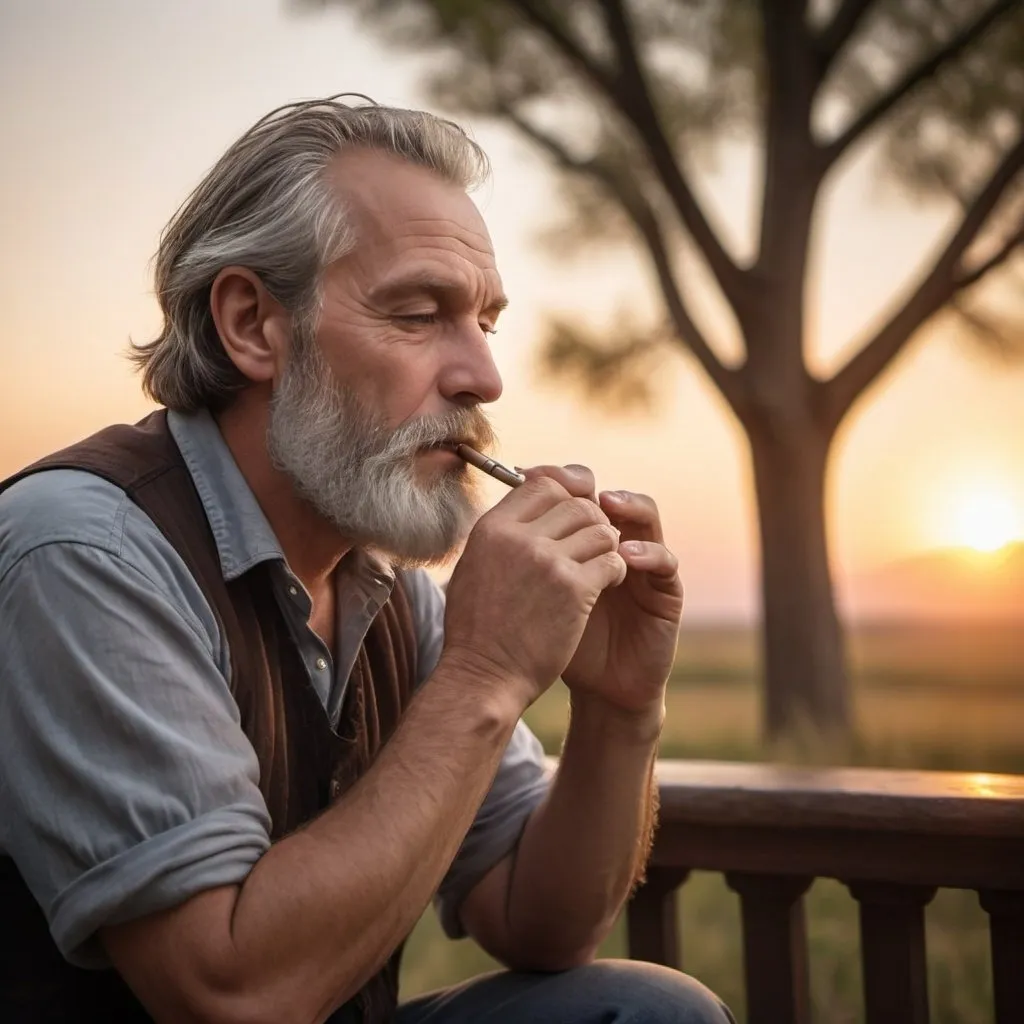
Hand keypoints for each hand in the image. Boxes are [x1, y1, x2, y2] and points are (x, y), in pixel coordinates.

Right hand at [442, 468, 626, 708]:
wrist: (484, 677)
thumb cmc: (477, 629)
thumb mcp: (474, 567)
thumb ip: (500, 535)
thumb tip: (522, 506)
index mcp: (492, 528)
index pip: (541, 484)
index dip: (564, 494)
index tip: (571, 515)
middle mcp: (519, 538)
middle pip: (575, 503)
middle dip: (591, 520)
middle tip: (591, 543)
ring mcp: (548, 562)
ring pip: (600, 528)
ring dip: (606, 544)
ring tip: (601, 563)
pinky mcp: (574, 589)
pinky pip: (612, 560)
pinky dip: (616, 569)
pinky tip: (607, 583)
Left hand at [522, 467, 682, 719]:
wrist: (595, 689)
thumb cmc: (554, 641)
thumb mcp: (531, 595)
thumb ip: (520, 561)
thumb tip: (488, 523)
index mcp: (583, 540)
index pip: (576, 492)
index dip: (557, 479)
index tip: (528, 474)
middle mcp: (617, 543)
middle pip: (610, 495)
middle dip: (588, 487)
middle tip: (570, 486)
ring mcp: (644, 564)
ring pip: (646, 516)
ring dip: (627, 505)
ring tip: (606, 505)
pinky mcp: (666, 592)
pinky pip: (665, 562)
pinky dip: (648, 553)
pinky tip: (626, 555)